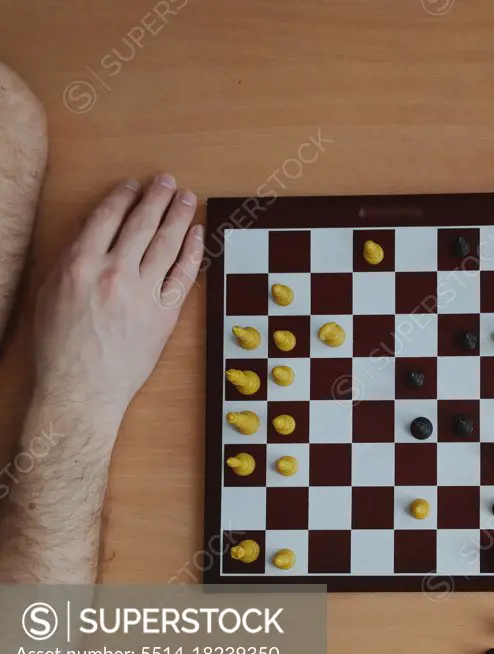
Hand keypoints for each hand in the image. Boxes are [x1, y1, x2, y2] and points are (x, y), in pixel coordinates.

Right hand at [33, 174, 202, 433]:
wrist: (81, 388)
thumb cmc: (59, 344)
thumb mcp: (51, 293)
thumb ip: (71, 256)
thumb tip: (89, 226)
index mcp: (80, 264)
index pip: (107, 218)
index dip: (124, 196)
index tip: (134, 184)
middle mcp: (114, 273)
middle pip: (142, 225)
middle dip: (157, 198)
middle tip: (167, 181)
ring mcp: (143, 293)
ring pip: (167, 244)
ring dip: (179, 216)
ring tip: (187, 198)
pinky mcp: (165, 314)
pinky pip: (184, 275)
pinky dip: (193, 251)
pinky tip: (198, 234)